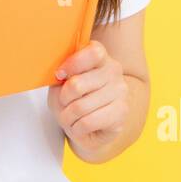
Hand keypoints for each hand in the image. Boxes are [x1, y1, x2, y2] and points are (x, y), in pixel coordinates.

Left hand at [46, 39, 130, 157]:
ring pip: (80, 107)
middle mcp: (114, 71)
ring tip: (70, 117)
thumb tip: (61, 74)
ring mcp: (120, 92)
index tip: (59, 75)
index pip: (93, 52)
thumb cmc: (75, 99)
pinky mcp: (121, 113)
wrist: (89, 125)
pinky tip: (80, 126)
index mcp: (100, 57)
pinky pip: (88, 122)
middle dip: (63, 99)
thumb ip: (62, 74)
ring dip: (67, 117)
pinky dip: (76, 128)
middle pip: (77, 84)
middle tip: (64, 103)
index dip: (71, 64)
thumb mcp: (62, 82)